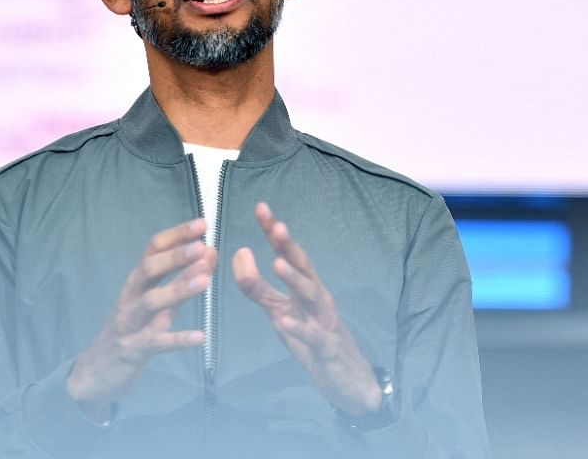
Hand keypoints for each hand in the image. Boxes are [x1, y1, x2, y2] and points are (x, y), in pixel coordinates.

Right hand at [67, 218, 215, 421]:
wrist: (97, 373)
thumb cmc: (131, 331)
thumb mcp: (156, 303)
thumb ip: (181, 280)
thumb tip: (208, 251)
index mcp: (137, 282)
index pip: (153, 249)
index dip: (177, 235)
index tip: (202, 223)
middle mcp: (130, 297)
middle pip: (148, 270)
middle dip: (175, 257)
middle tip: (202, 247)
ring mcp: (128, 323)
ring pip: (150, 302)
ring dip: (177, 289)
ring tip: (205, 281)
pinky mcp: (131, 350)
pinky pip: (155, 342)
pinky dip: (178, 339)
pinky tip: (200, 337)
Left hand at [232, 202, 381, 416]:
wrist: (349, 378)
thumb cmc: (313, 339)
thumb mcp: (281, 312)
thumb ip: (259, 288)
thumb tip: (239, 255)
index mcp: (306, 288)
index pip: (289, 254)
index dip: (275, 233)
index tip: (261, 208)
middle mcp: (317, 298)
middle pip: (303, 267)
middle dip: (289, 246)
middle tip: (277, 225)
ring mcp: (324, 322)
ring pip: (311, 296)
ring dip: (294, 279)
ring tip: (277, 263)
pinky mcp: (326, 348)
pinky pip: (312, 336)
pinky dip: (299, 327)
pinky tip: (284, 320)